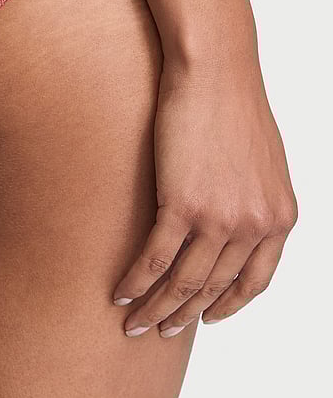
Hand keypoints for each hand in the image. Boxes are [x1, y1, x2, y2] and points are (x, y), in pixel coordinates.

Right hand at [112, 52, 296, 335]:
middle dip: (184, 315)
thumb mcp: (261, 159)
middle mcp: (256, 224)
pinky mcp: (183, 204)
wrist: (215, 68)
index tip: (208, 317)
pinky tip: (119, 293)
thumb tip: (233, 217)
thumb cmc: (232, 100)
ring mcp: (221, 218)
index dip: (230, 305)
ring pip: (184, 282)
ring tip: (134, 324)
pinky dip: (136, 281)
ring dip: (156, 309)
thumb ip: (254, 196)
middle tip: (160, 329)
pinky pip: (156, 258)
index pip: (256, 280)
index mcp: (279, 216)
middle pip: (215, 287)